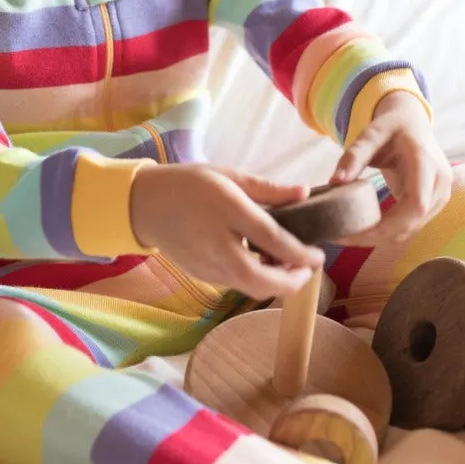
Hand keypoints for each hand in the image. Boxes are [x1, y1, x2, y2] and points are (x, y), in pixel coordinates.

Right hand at [129, 164, 322, 300]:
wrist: (145, 206)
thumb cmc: (190, 184)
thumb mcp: (229, 176)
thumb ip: (269, 189)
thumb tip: (305, 193)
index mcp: (227, 210)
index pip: (271, 239)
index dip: (299, 253)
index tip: (318, 256)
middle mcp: (217, 242)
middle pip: (259, 279)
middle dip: (290, 283)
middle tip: (307, 271)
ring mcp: (207, 264)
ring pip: (249, 288)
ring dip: (275, 284)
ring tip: (290, 268)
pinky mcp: (202, 275)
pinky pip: (236, 284)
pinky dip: (256, 281)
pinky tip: (263, 265)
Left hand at [331, 91, 451, 243]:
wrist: (413, 125)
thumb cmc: (392, 128)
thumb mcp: (370, 134)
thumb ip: (354, 156)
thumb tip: (335, 182)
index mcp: (426, 162)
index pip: (415, 204)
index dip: (387, 225)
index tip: (354, 231)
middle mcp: (439, 182)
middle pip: (412, 222)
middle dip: (377, 236)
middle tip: (342, 237)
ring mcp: (440, 196)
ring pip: (411, 229)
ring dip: (380, 237)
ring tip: (347, 234)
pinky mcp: (434, 205)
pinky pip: (410, 226)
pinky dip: (387, 232)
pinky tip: (363, 228)